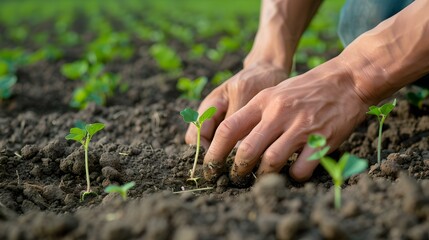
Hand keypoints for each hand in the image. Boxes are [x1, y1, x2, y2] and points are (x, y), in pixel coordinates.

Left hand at [202, 59, 370, 183]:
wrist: (347, 80)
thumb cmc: (305, 89)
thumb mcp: (274, 93)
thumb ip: (254, 114)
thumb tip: (231, 139)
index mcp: (263, 102)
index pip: (228, 129)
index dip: (215, 151)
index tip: (211, 166)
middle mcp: (278, 114)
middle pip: (246, 150)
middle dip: (236, 170)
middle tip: (234, 177)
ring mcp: (300, 127)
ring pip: (270, 161)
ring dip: (263, 175)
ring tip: (262, 178)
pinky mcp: (322, 140)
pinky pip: (301, 168)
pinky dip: (294, 176)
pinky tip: (294, 172)